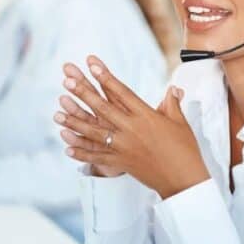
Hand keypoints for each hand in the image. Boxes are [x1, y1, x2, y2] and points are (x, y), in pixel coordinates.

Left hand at [55, 56, 209, 198]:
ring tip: (57, 113)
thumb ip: (172, 104)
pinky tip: (66, 147)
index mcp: (146, 116)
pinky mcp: (121, 163)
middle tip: (67, 80)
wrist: (184, 180)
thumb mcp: (180, 123)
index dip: (106, 76)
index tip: (92, 63)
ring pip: (94, 132)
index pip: (122, 92)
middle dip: (83, 92)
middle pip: (103, 108)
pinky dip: (82, 152)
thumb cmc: (185, 149)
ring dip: (74, 121)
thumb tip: (173, 88)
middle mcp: (132, 129)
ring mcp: (124, 147)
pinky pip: (97, 157)